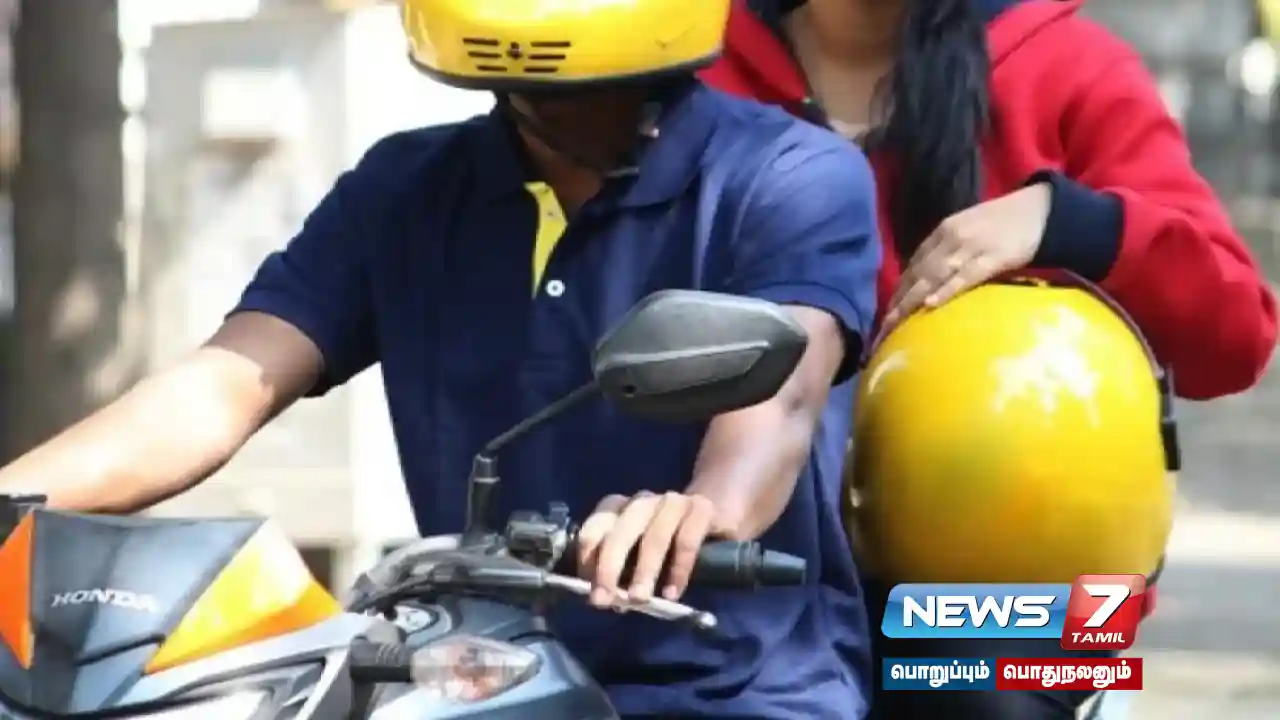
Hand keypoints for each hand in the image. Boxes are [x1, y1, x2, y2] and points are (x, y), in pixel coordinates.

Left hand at [576, 491, 718, 606]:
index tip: (590, 590)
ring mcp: (673, 502)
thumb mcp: (642, 552)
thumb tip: (611, 601)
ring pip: (654, 536)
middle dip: (608, 568)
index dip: (589, 559)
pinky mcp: (702, 510)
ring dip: (643, 570)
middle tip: (604, 601)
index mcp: (622, 508)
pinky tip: (672, 593)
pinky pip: (687, 541)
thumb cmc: (671, 540)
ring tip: (638, 600)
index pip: (595, 527)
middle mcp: (643, 501)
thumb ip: (625, 570)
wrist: (718, 510)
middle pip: (620, 531)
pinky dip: (678, 570)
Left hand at [879, 182, 1051, 338]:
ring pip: (934, 276)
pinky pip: (966, 276)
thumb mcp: (969, 232)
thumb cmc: (1004, 224)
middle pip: (918, 273)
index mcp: (943, 232)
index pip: (914, 264)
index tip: (885, 312)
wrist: (1040, 209)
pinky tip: (931, 305)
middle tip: (882, 326)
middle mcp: (951, 238)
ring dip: (912, 301)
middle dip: (899, 300)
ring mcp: (971, 247)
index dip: (899, 289)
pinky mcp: (993, 257)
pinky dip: (947, 290)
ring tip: (896, 322)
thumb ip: (949, 252)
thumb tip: (930, 282)